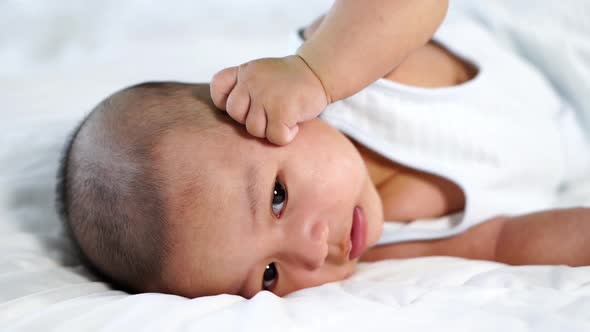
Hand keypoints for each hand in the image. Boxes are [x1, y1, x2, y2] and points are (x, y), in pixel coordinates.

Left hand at [210, 55, 328, 144]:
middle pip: (235, 114)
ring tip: (283, 118)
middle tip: (269, 114)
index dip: (225, 102)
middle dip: (250, 120)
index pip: (218, 87)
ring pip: (254, 129)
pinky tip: (293, 125)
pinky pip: (274, 137)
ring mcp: (266, 95)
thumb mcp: (260, 74)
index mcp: (244, 71)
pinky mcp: (282, 110)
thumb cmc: (289, 81)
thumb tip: (230, 118)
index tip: (246, 104)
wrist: (319, 72)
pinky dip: (286, 136)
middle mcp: (251, 80)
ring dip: (270, 130)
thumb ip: (243, 88)